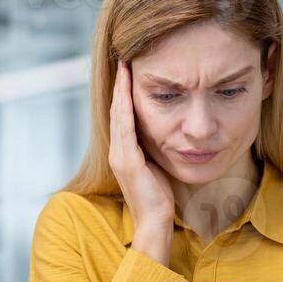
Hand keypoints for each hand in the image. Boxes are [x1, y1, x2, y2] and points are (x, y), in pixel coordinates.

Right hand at [108, 60, 174, 230]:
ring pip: (118, 115)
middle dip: (120, 85)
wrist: (155, 222)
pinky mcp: (127, 161)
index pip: (122, 116)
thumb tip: (166, 132)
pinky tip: (128, 91)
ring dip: (121, 90)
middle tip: (123, 60)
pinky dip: (125, 107)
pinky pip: (125, 127)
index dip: (123, 93)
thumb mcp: (156, 167)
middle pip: (116, 110)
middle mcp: (117, 151)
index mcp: (123, 153)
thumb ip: (154, 150)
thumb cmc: (159, 198)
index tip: (129, 70)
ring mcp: (120, 156)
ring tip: (124, 68)